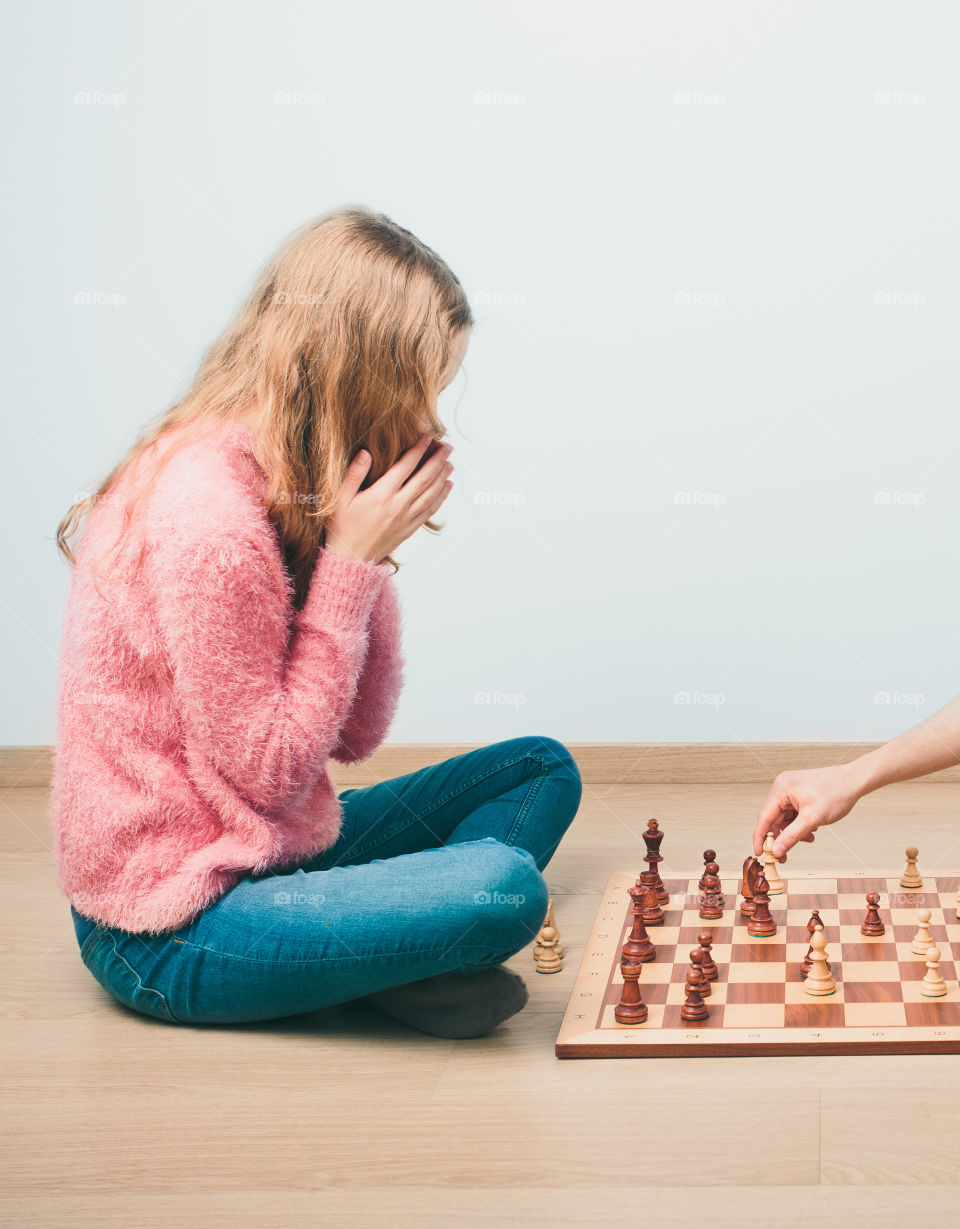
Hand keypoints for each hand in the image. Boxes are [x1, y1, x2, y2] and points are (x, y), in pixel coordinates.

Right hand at [325, 434, 452, 563]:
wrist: (352, 556)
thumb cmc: (344, 527)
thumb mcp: (341, 498)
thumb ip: (354, 474)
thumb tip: (365, 453)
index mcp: (381, 495)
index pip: (405, 466)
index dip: (418, 450)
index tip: (427, 438)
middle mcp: (398, 505)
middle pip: (425, 478)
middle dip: (438, 460)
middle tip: (447, 446)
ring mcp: (407, 517)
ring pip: (431, 493)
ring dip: (443, 476)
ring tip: (450, 462)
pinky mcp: (411, 527)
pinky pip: (431, 509)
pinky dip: (442, 496)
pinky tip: (447, 486)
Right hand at [752, 764, 865, 861]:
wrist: (855, 781)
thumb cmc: (836, 794)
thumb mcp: (812, 819)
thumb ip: (792, 836)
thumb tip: (776, 851)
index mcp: (781, 789)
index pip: (764, 817)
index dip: (760, 838)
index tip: (759, 854)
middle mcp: (782, 787)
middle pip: (773, 818)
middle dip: (781, 837)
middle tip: (784, 856)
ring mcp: (790, 789)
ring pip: (784, 818)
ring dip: (794, 831)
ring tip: (809, 838)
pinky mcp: (798, 793)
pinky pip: (793, 813)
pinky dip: (800, 824)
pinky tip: (812, 830)